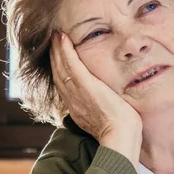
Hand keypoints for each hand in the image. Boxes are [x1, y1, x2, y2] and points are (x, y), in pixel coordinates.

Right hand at [50, 32, 141, 164]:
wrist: (121, 138)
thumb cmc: (121, 131)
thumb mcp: (107, 119)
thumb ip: (102, 109)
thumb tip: (107, 103)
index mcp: (77, 108)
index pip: (64, 85)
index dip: (59, 70)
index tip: (58, 57)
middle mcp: (72, 100)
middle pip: (58, 74)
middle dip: (54, 57)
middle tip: (52, 40)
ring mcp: (77, 93)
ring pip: (61, 67)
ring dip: (56, 50)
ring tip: (55, 36)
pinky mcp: (86, 86)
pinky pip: (71, 65)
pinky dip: (64, 51)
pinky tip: (62, 39)